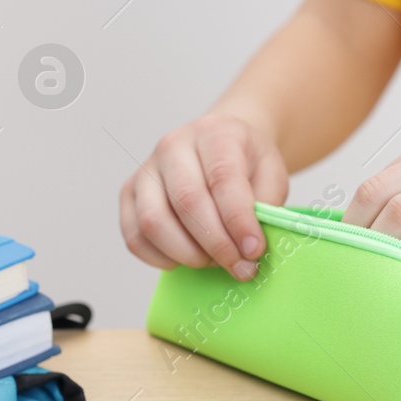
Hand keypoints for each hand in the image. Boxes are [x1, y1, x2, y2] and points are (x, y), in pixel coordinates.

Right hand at [119, 112, 289, 277]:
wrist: (220, 144)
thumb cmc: (246, 163)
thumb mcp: (271, 173)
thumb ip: (265, 205)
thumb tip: (249, 246)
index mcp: (214, 134)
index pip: (222, 178)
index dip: (238, 220)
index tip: (254, 250)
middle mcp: (173, 146)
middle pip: (187, 202)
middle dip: (217, 245)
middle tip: (240, 267)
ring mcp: (146, 170)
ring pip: (154, 222)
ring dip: (188, 254)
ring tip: (214, 262)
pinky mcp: (129, 193)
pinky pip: (135, 236)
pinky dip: (160, 258)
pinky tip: (187, 258)